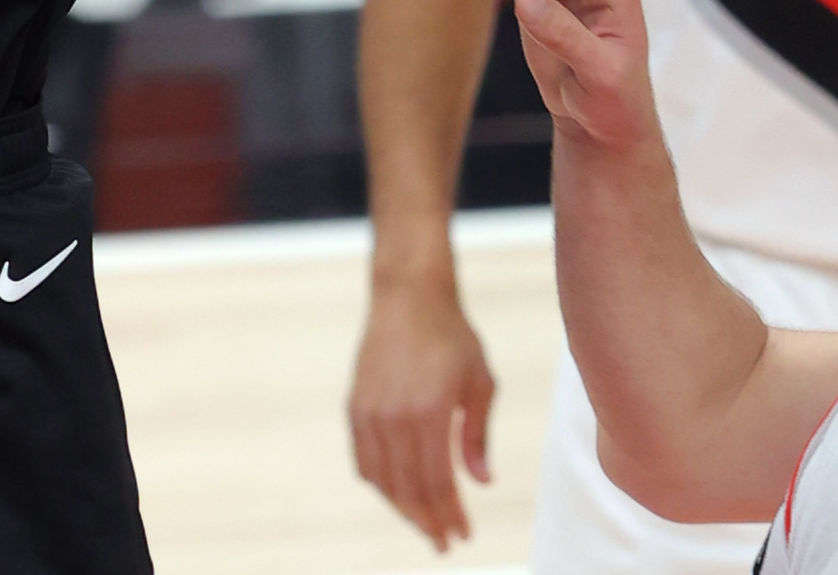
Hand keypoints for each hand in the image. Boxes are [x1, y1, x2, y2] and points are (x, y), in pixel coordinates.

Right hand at [350, 278, 497, 549]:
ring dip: (402, 507)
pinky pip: (362, 458)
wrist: (408, 296)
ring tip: (423, 522)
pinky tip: (396, 491)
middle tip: (443, 542)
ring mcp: (370, 410)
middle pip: (408, 488)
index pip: (438, 482)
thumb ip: (477, 436)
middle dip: (427, 521)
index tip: (463, 535)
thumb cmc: (452, 336)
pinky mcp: (356, 404)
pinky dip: (378, 482)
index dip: (450, 514)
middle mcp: (394, 415)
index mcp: (429, 411)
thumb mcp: (480, 383)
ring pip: (382, 479)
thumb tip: (481, 482)